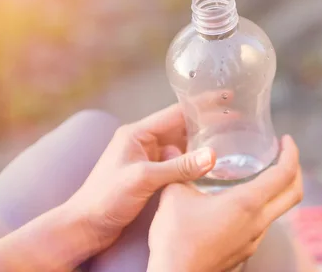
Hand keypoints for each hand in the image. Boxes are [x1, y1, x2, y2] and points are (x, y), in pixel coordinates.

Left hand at [67, 104, 216, 250]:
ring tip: (230, 136)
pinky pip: (178, 161)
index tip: (225, 97)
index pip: (177, 112)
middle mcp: (143, 141)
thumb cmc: (104, 199)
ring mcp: (147, 158)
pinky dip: (195, 160)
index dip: (202, 104)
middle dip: (208, 121)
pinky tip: (210, 162)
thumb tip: (212, 155)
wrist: (85, 226)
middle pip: (182, 126)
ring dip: (203, 140)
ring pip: (182, 144)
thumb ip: (178, 166)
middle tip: (236, 117)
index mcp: (137, 133)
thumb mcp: (143, 179)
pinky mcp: (150, 174)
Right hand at [147, 135, 302, 271]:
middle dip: (295, 170)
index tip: (286, 140)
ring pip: (278, 211)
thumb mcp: (175, 195)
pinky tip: (241, 202)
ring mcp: (253, 239)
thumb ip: (181, 169)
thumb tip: (171, 150)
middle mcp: (258, 222)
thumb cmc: (176, 239)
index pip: (285, 174)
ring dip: (278, 190)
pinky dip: (263, 207)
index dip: (291, 153)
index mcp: (247, 203)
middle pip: (294, 194)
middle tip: (283, 155)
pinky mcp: (244, 251)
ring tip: (260, 174)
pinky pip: (263, 224)